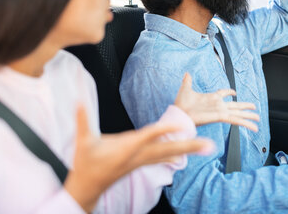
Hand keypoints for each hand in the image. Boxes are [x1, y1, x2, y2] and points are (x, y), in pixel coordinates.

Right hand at [65, 104, 213, 211]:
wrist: (87, 186)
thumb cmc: (86, 163)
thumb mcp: (83, 141)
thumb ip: (82, 120)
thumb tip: (78, 101)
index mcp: (126, 148)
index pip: (148, 136)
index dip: (163, 129)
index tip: (179, 123)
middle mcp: (138, 156)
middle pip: (167, 149)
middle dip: (188, 147)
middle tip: (209, 145)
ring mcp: (141, 161)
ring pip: (168, 154)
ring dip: (187, 150)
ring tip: (206, 147)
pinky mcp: (140, 163)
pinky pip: (162, 158)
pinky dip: (174, 154)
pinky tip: (183, 156)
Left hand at [174, 73, 258, 131]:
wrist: (179, 114)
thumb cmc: (181, 104)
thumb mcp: (186, 89)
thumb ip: (187, 81)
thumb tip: (186, 73)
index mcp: (211, 98)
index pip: (223, 94)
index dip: (229, 92)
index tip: (234, 92)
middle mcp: (218, 105)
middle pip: (235, 105)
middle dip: (245, 107)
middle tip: (254, 108)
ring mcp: (220, 111)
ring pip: (238, 113)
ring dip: (248, 116)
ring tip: (258, 118)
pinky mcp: (220, 117)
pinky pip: (236, 120)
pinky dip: (245, 123)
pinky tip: (254, 127)